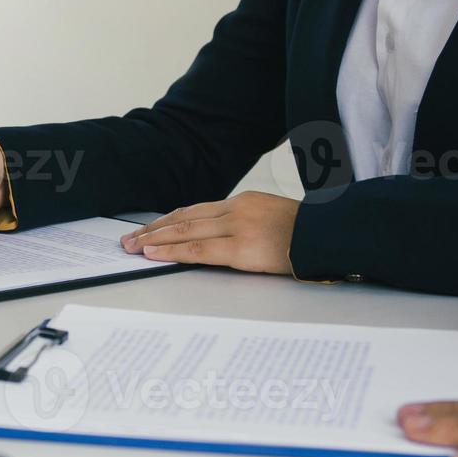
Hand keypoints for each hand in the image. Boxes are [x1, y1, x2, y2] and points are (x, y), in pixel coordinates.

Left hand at [119, 192, 299, 274]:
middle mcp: (235, 210)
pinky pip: (198, 250)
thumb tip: (219, 238)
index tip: (149, 228)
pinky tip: (154, 254)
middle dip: (153, 230)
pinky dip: (172, 251)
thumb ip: (244, 225)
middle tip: (128, 239)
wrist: (329, 235)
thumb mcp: (271, 219)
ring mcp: (237, 227)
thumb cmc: (306, 234)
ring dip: (154, 240)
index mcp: (242, 202)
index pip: (195, 210)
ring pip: (185, 231)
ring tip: (133, 247)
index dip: (168, 220)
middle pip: (184, 217)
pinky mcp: (241, 248)